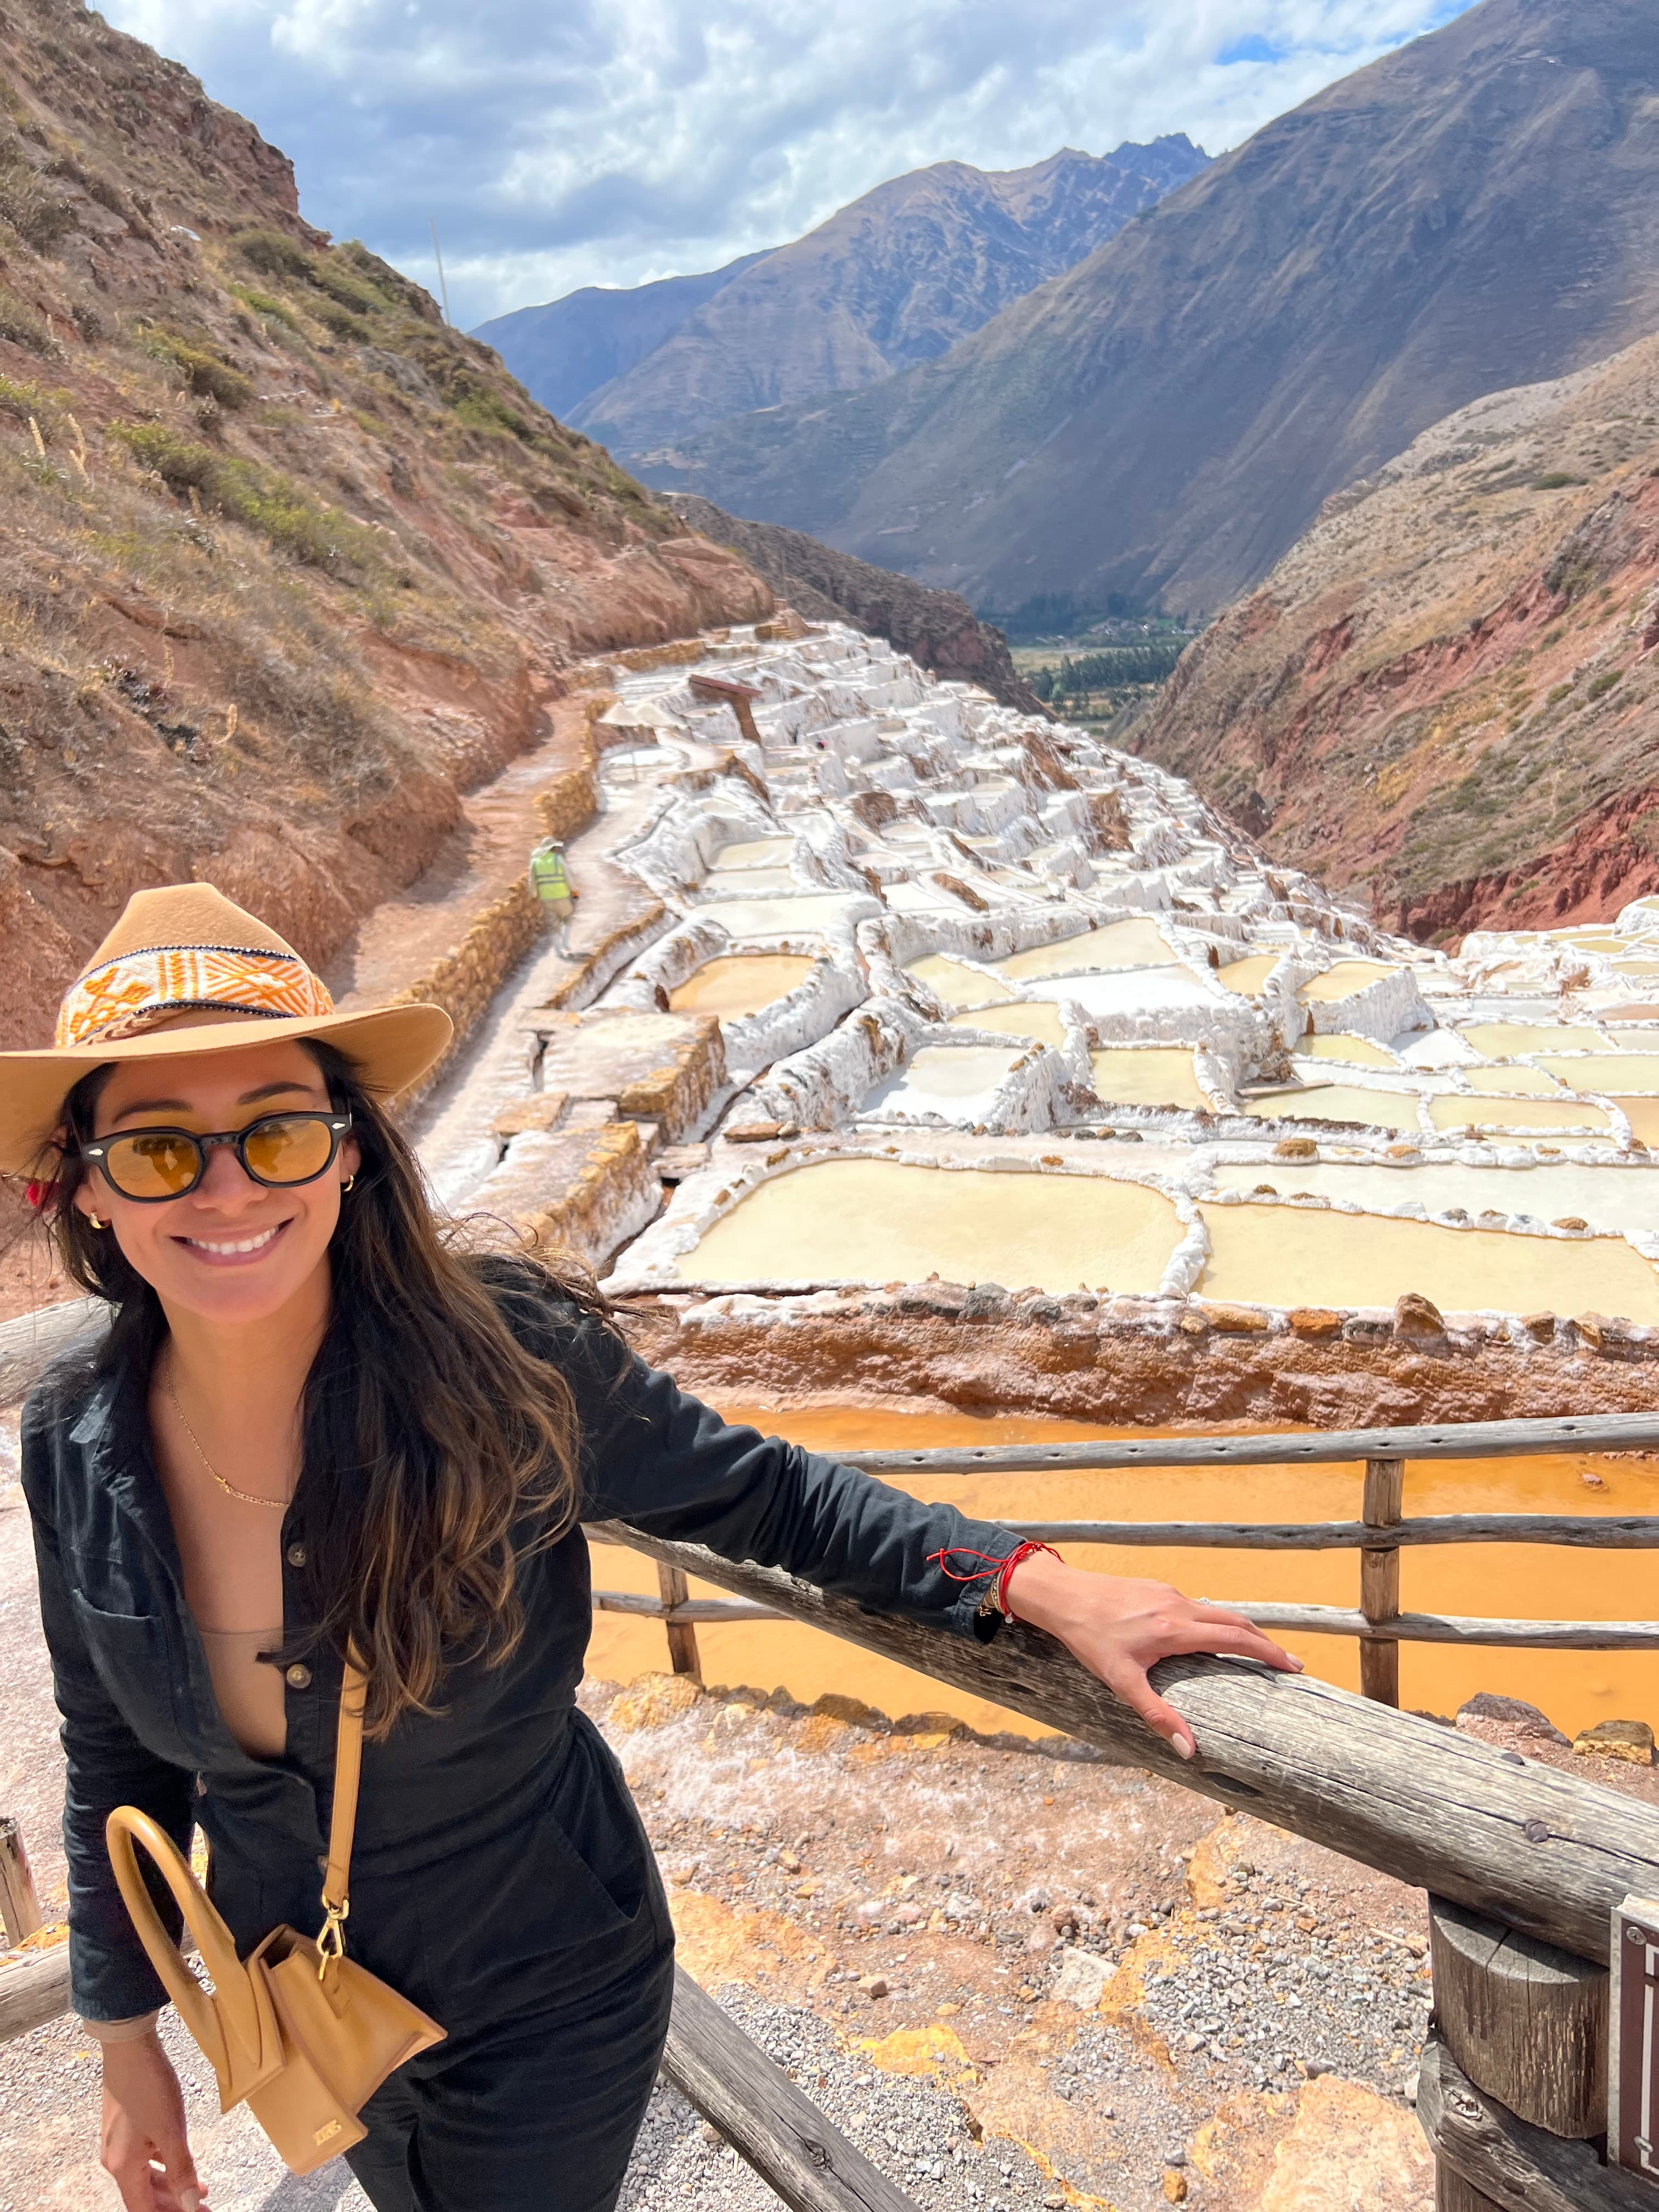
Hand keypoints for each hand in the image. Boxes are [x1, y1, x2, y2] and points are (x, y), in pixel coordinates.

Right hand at [100, 2032, 206, 2211]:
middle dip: (173, 2204)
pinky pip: (144, 2157)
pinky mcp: (124, 2127)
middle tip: (202, 2206)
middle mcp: (115, 2160)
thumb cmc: (149, 2086)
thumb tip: (188, 2205)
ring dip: (171, 2185)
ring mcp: (117, 2143)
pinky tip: (180, 2161)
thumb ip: (180, 2170)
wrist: (129, 2046)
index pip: (143, 2209)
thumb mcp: (170, 2130)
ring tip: (199, 2189)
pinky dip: (163, 2164)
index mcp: (122, 2167)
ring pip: (145, 2176)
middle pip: (144, 2196)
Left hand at [1001, 1552, 1301, 1760]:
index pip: (1236, 1638)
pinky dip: (1216, 1622)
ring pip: (1217, 1611)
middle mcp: (1179, 1606)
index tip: (1293, 1666)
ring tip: (1257, 1652)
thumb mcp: (1122, 1682)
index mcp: (1176, 1629)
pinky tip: (1213, 1637)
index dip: (1268, 1652)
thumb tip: (1189, 1751)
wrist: (1063, 1596)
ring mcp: (1169, 1593)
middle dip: (1265, 1642)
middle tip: (1289, 1664)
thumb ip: (1158, 1715)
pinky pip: (1197, 1606)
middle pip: (1236, 1621)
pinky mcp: (1158, 1589)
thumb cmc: (1089, 1639)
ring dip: (1241, 1630)